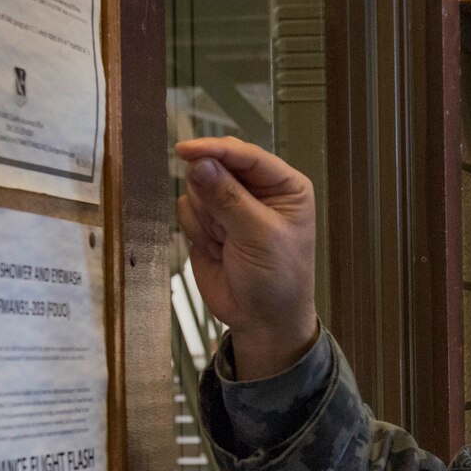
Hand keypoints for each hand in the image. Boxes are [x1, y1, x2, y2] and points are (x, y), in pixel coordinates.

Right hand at [175, 137, 319, 379]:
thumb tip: (199, 163)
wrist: (262, 320)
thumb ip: (229, 198)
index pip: (246, 154)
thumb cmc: (278, 280)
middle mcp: (257, 189)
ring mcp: (230, 204)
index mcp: (284, 185)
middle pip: (215, 166)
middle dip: (213, 197)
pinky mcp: (208, 222)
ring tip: (228, 245)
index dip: (215, 150)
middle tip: (228, 231)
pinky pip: (186, 210)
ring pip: (196, 188)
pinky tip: (217, 251)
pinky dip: (197, 232)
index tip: (186, 151)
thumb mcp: (259, 237)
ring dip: (206, 220)